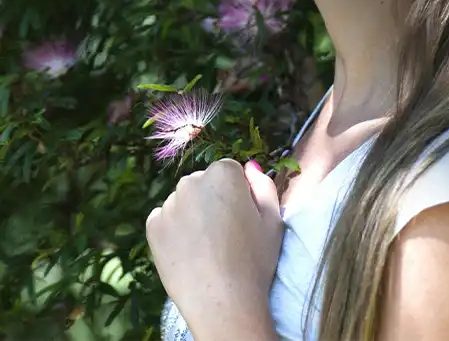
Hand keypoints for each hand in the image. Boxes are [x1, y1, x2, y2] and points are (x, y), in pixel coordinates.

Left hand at [146, 159, 282, 337]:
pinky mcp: (153, 226)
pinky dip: (174, 230)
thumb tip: (249, 168)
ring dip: (192, 214)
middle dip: (213, 200)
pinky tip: (189, 251)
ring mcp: (169, 203)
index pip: (230, 171)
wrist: (222, 302)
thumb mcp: (273, 220)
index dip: (238, 194)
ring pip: (184, 201)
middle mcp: (192, 181)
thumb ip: (263, 186)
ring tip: (206, 247)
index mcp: (223, 173)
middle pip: (204, 183)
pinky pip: (165, 218)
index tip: (241, 218)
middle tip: (224, 234)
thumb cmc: (254, 261)